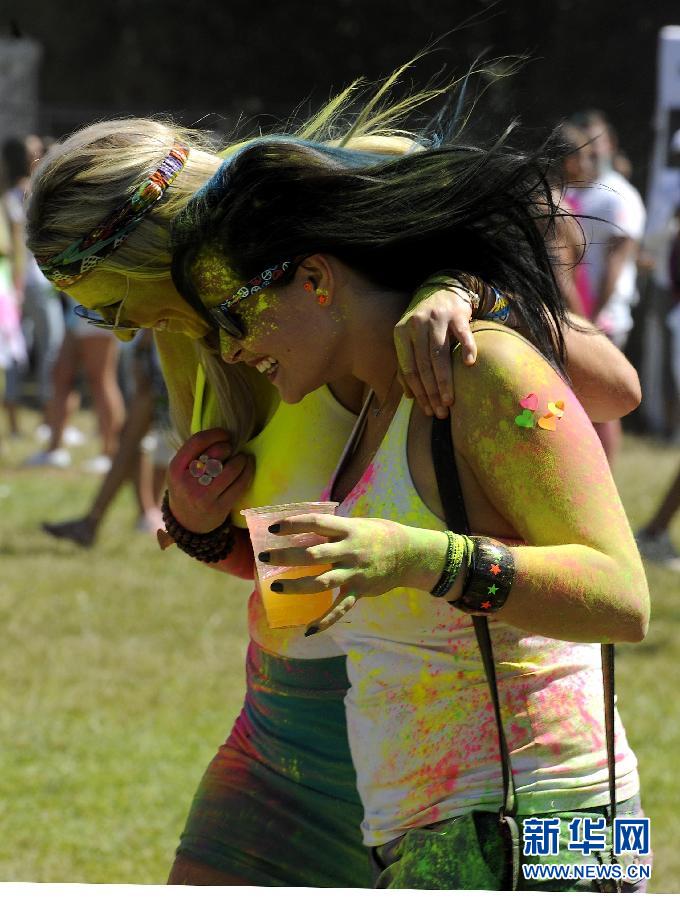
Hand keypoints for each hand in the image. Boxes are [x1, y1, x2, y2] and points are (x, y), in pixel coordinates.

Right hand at [166, 427, 254, 532]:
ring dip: (242, 459)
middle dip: (228, 447)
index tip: (226, 434)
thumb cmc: (187, 488)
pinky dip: (248, 471)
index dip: (216, 434)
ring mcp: (204, 497)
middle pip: (216, 454)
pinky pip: (240, 484)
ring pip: (231, 469)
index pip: (197, 441)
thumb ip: (195, 453)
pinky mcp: (219, 508)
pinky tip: (248, 466)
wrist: (187, 523)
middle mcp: (187, 483)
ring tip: (244, 457)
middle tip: (232, 449)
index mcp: (176, 469)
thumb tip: (223, 434)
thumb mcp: (180, 470)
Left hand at [262, 514, 447, 633]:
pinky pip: (341, 609)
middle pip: (313, 555)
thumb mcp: (358, 524)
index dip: (293, 525)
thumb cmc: (380, 534)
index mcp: (348, 530)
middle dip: (286, 556)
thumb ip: (333, 529)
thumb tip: (304, 529)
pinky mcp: (360, 590)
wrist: (410, 554)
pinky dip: (325, 621)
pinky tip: (309, 630)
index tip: (272, 529)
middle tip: (264, 558)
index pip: (315, 523)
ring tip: (276, 588)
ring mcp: (355, 573)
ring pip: (321, 582)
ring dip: (297, 586)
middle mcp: (350, 551)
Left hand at [394, 287, 477, 417]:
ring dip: (445, 381)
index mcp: (401, 333)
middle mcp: (417, 325)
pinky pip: (463, 335)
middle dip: (431, 392)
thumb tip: (408, 396)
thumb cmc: (424, 323)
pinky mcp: (457, 314)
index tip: (427, 410)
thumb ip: (406, 365)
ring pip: (439, 355)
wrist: (441, 289)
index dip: (417, 391)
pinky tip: (469, 365)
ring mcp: (437, 319)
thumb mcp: (409, 340)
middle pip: (423, 365)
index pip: (408, 369)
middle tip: (439, 412)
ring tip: (450, 400)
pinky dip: (467, 349)